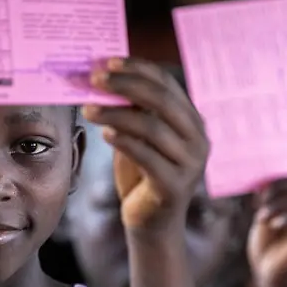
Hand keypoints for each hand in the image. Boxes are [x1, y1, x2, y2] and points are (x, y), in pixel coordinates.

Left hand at [81, 58, 207, 231]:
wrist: (151, 224)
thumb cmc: (141, 175)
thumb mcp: (138, 137)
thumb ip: (132, 111)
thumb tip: (103, 79)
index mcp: (191, 120)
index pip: (166, 83)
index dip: (137, 69)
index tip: (107, 63)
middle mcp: (198, 138)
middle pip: (161, 100)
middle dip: (125, 85)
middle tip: (94, 80)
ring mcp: (190, 163)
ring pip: (151, 127)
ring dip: (116, 114)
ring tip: (88, 110)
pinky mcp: (175, 186)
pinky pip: (147, 156)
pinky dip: (124, 142)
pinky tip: (104, 134)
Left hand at [247, 177, 286, 286]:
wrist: (269, 278)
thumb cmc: (266, 249)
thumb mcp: (264, 217)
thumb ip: (269, 199)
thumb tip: (265, 179)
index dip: (280, 178)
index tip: (258, 189)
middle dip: (278, 188)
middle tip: (259, 202)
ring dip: (277, 205)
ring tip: (261, 217)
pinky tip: (274, 225)